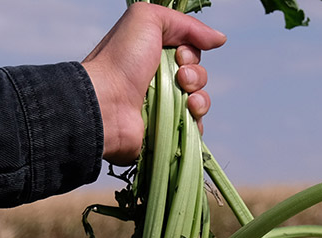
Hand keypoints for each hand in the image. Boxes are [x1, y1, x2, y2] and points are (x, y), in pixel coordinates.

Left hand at [82, 3, 226, 164]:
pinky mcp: (163, 133)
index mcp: (151, 56)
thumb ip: (185, 23)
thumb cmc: (120, 60)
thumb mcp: (147, 19)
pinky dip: (196, 120)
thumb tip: (218, 39)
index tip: (180, 54)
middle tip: (180, 76)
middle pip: (197, 77)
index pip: (189, 53)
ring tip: (185, 98)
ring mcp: (159, 109)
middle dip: (196, 75)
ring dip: (200, 97)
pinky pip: (193, 128)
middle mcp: (155, 82)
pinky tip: (188, 113)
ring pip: (198, 102)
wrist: (103, 104)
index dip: (191, 53)